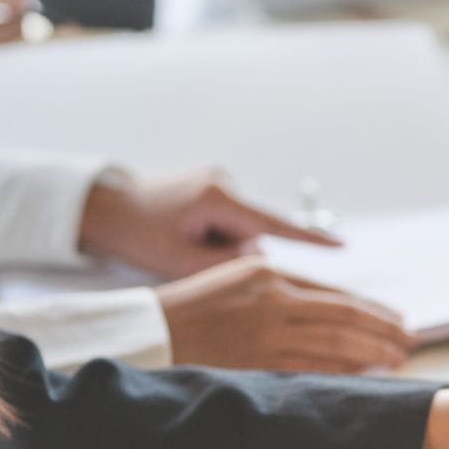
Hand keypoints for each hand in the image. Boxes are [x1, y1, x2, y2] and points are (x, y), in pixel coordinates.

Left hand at [80, 169, 339, 279]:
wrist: (104, 206)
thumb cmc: (136, 234)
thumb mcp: (179, 261)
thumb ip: (227, 265)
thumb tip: (259, 259)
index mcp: (218, 198)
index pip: (274, 225)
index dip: (310, 239)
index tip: (343, 247)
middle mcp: (225, 184)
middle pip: (250, 233)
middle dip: (228, 250)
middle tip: (187, 250)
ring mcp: (220, 183)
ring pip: (239, 230)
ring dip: (217, 244)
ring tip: (180, 240)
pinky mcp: (214, 188)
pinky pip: (228, 222)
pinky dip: (212, 234)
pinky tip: (184, 231)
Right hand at [155, 257, 416, 372]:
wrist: (146, 333)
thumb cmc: (195, 307)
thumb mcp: (240, 279)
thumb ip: (285, 289)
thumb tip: (336, 310)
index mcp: (270, 274)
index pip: (337, 295)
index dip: (374, 310)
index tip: (399, 321)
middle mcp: (273, 301)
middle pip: (345, 318)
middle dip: (384, 331)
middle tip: (410, 341)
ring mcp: (265, 334)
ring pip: (334, 345)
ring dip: (371, 353)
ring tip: (396, 359)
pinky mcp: (254, 364)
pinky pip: (310, 369)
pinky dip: (340, 373)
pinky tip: (361, 377)